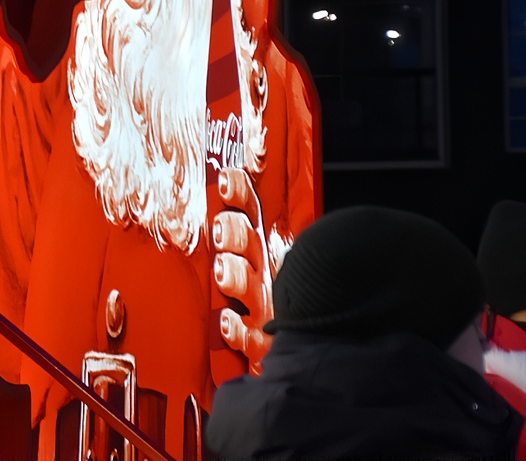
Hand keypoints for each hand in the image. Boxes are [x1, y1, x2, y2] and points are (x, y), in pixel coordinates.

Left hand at [212, 167, 272, 372]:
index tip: (227, 178)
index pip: (251, 213)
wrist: (305, 348)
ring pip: (252, 288)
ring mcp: (267, 307)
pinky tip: (226, 323)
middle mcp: (266, 274)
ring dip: (237, 277)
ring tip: (223, 271)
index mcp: (262, 249)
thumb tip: (224, 185)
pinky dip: (239, 330)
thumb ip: (235, 229)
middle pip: (251, 245)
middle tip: (220, 230)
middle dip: (236, 233)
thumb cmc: (270, 303)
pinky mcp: (266, 343)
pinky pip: (252, 337)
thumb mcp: (252, 261)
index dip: (240, 194)